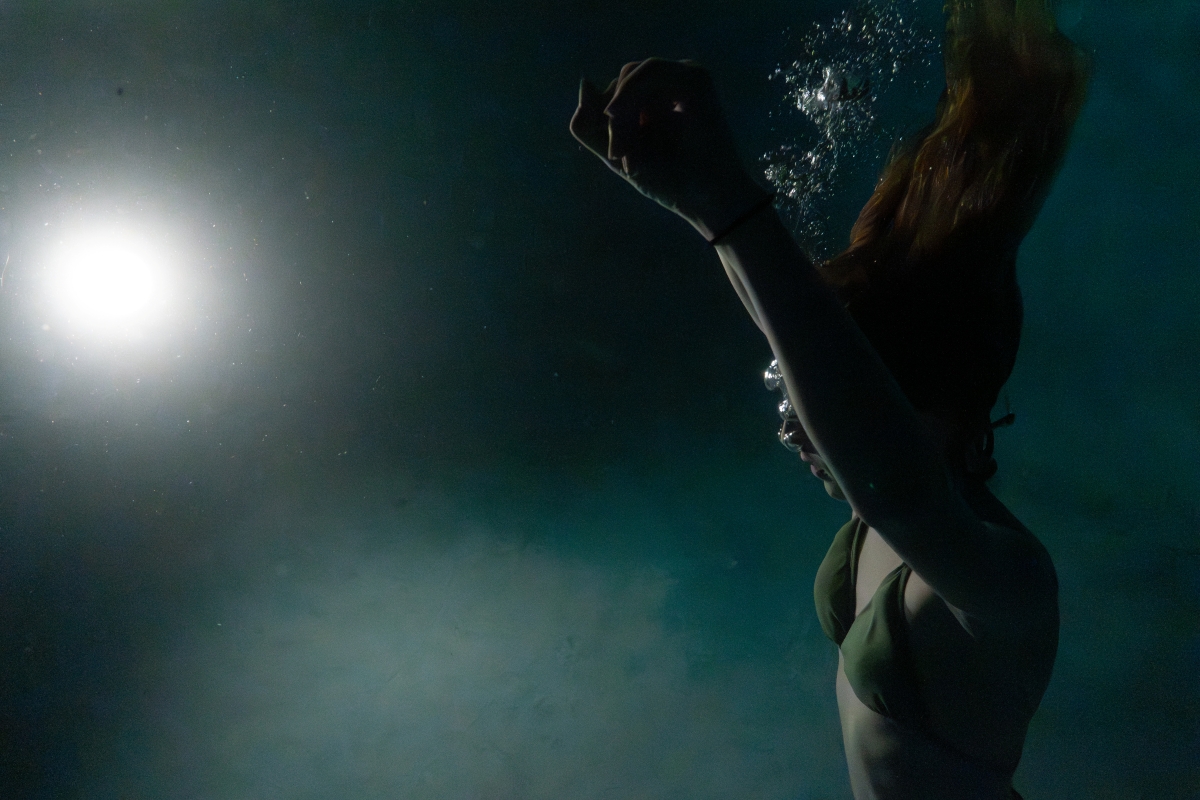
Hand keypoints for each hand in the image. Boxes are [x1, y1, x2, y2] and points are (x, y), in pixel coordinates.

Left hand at [570, 58, 770, 240]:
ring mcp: (684, 78)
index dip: (603, 117)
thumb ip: (589, 125)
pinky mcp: (696, 78)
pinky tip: (624, 117)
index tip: (614, 156)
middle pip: (622, 80)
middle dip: (613, 118)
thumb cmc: (666, 181)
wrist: (706, 198)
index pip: (616, 90)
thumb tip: (584, 80)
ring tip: (626, 148)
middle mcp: (669, 86)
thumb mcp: (616, 156)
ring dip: (621, 110)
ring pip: (631, 74)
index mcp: (651, 101)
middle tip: (619, 155)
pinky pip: (651, 70)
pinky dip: (632, 94)